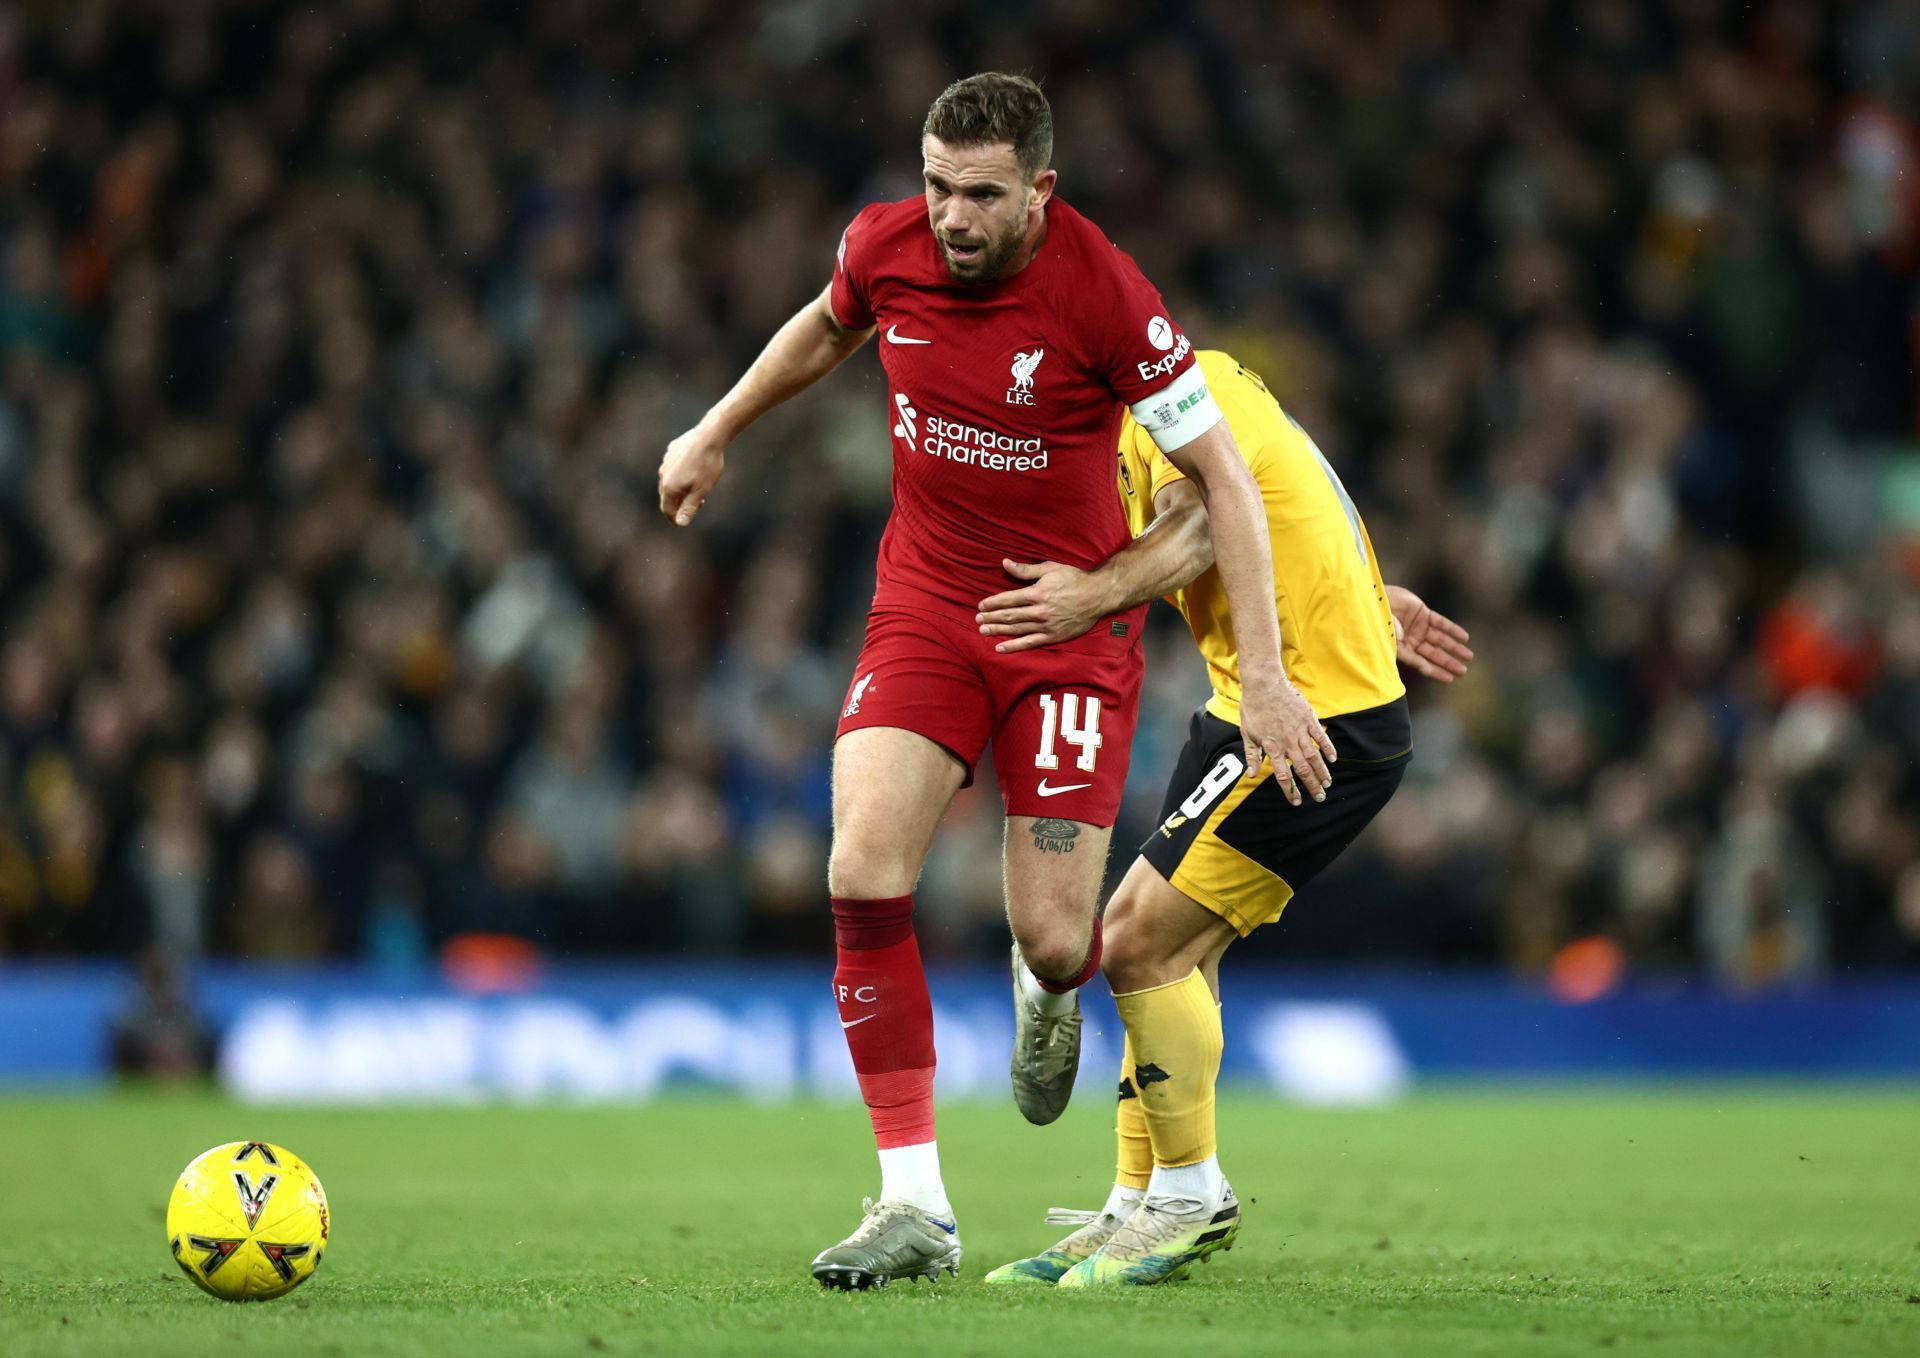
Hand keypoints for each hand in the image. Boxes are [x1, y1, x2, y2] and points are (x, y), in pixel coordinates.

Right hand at [659, 425, 726, 525]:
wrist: (709, 437)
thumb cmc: (707, 465)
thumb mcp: (701, 490)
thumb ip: (689, 507)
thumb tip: (680, 523)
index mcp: (669, 487)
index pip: (667, 509)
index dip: (675, 519)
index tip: (684, 521)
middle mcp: (663, 474)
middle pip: (667, 496)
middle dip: (679, 503)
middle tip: (698, 503)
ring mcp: (666, 461)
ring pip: (669, 480)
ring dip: (680, 488)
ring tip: (697, 486)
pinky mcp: (671, 450)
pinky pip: (673, 466)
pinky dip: (681, 473)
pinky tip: (694, 469)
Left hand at [976, 559, 1109, 652]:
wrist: (1098, 595)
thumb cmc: (1074, 578)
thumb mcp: (1050, 568)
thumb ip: (1025, 569)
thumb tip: (1004, 563)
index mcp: (1037, 593)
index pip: (1008, 599)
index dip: (993, 603)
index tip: (981, 606)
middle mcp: (1039, 611)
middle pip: (1009, 615)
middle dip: (991, 617)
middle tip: (977, 620)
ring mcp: (1045, 625)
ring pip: (1016, 629)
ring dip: (998, 630)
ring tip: (983, 631)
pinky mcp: (1053, 636)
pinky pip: (1029, 643)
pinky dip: (1013, 646)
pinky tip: (1000, 647)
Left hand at [1238, 679, 1334, 807]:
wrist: (1264, 685)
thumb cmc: (1253, 709)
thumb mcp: (1247, 734)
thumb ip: (1252, 756)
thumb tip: (1250, 775)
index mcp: (1273, 748)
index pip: (1283, 776)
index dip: (1290, 791)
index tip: (1296, 801)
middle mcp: (1288, 743)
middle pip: (1303, 770)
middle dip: (1312, 786)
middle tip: (1320, 797)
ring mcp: (1300, 731)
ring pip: (1314, 756)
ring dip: (1322, 772)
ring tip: (1328, 783)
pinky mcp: (1309, 719)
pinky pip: (1321, 737)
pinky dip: (1328, 748)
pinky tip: (1333, 759)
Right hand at [1386, 585, 1473, 681]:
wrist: (1374, 598)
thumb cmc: (1378, 621)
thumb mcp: (1392, 640)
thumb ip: (1408, 655)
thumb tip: (1424, 669)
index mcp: (1402, 649)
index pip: (1422, 663)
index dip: (1436, 671)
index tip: (1450, 679)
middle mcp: (1411, 639)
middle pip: (1434, 653)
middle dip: (1448, 662)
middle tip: (1463, 671)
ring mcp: (1418, 626)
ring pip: (1440, 639)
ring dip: (1454, 647)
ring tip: (1468, 656)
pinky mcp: (1423, 612)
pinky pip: (1441, 623)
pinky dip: (1453, 630)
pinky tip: (1465, 638)